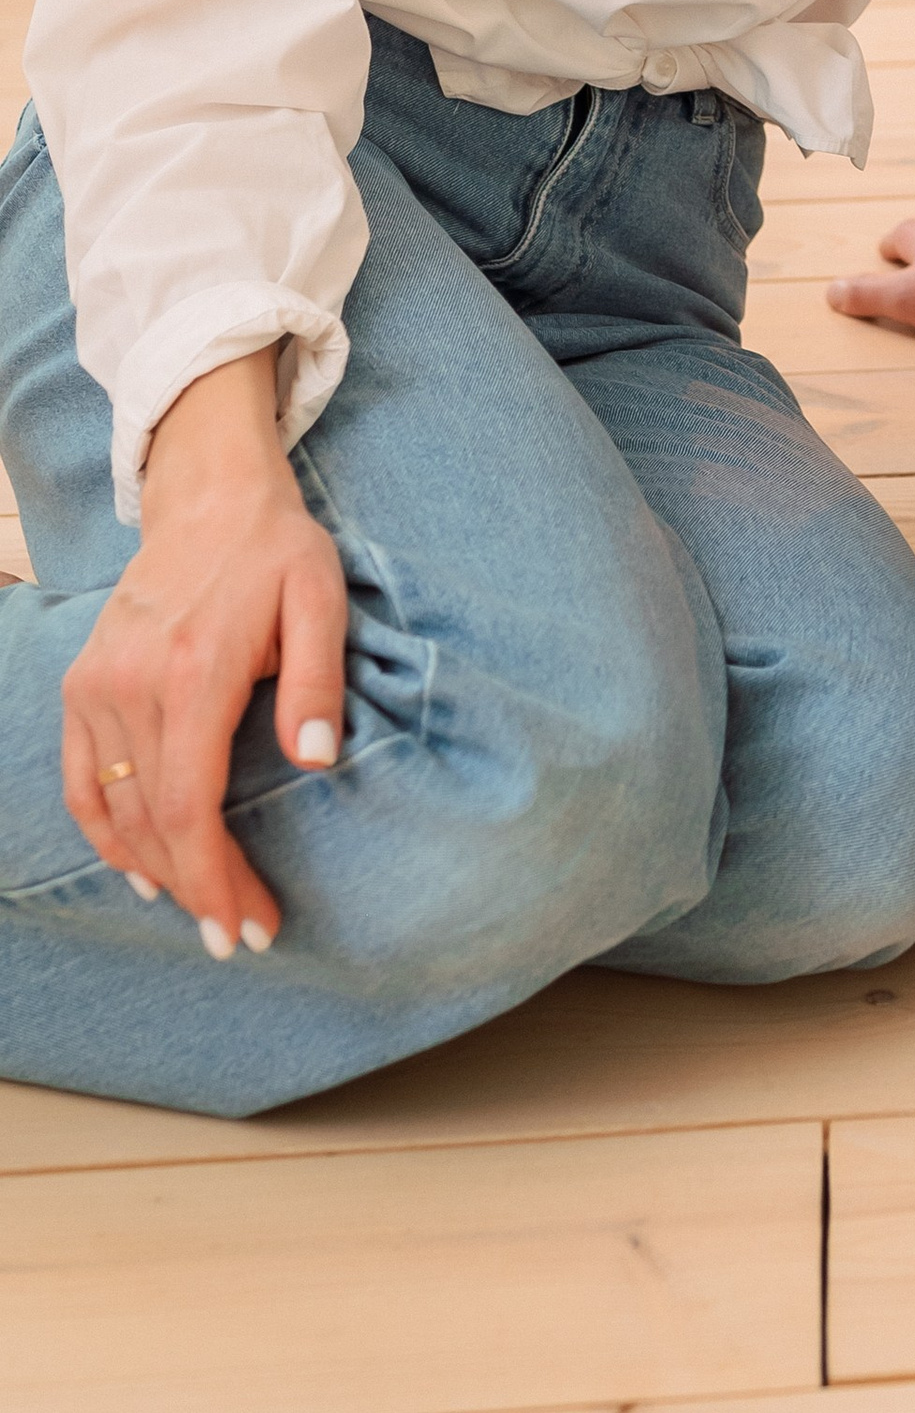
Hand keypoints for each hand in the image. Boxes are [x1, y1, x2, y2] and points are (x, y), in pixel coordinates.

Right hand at [62, 351, 345, 957]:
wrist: (209, 496)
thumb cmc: (276, 550)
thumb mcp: (320, 599)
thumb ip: (317, 681)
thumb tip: (316, 760)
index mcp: (193, 673)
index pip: (192, 809)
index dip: (214, 880)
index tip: (247, 927)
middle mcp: (131, 686)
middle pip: (154, 823)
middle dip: (198, 890)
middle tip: (242, 934)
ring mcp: (97, 686)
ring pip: (115, 810)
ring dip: (155, 872)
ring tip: (203, 910)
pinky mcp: (82, 683)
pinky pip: (78, 780)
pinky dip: (105, 833)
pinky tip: (140, 869)